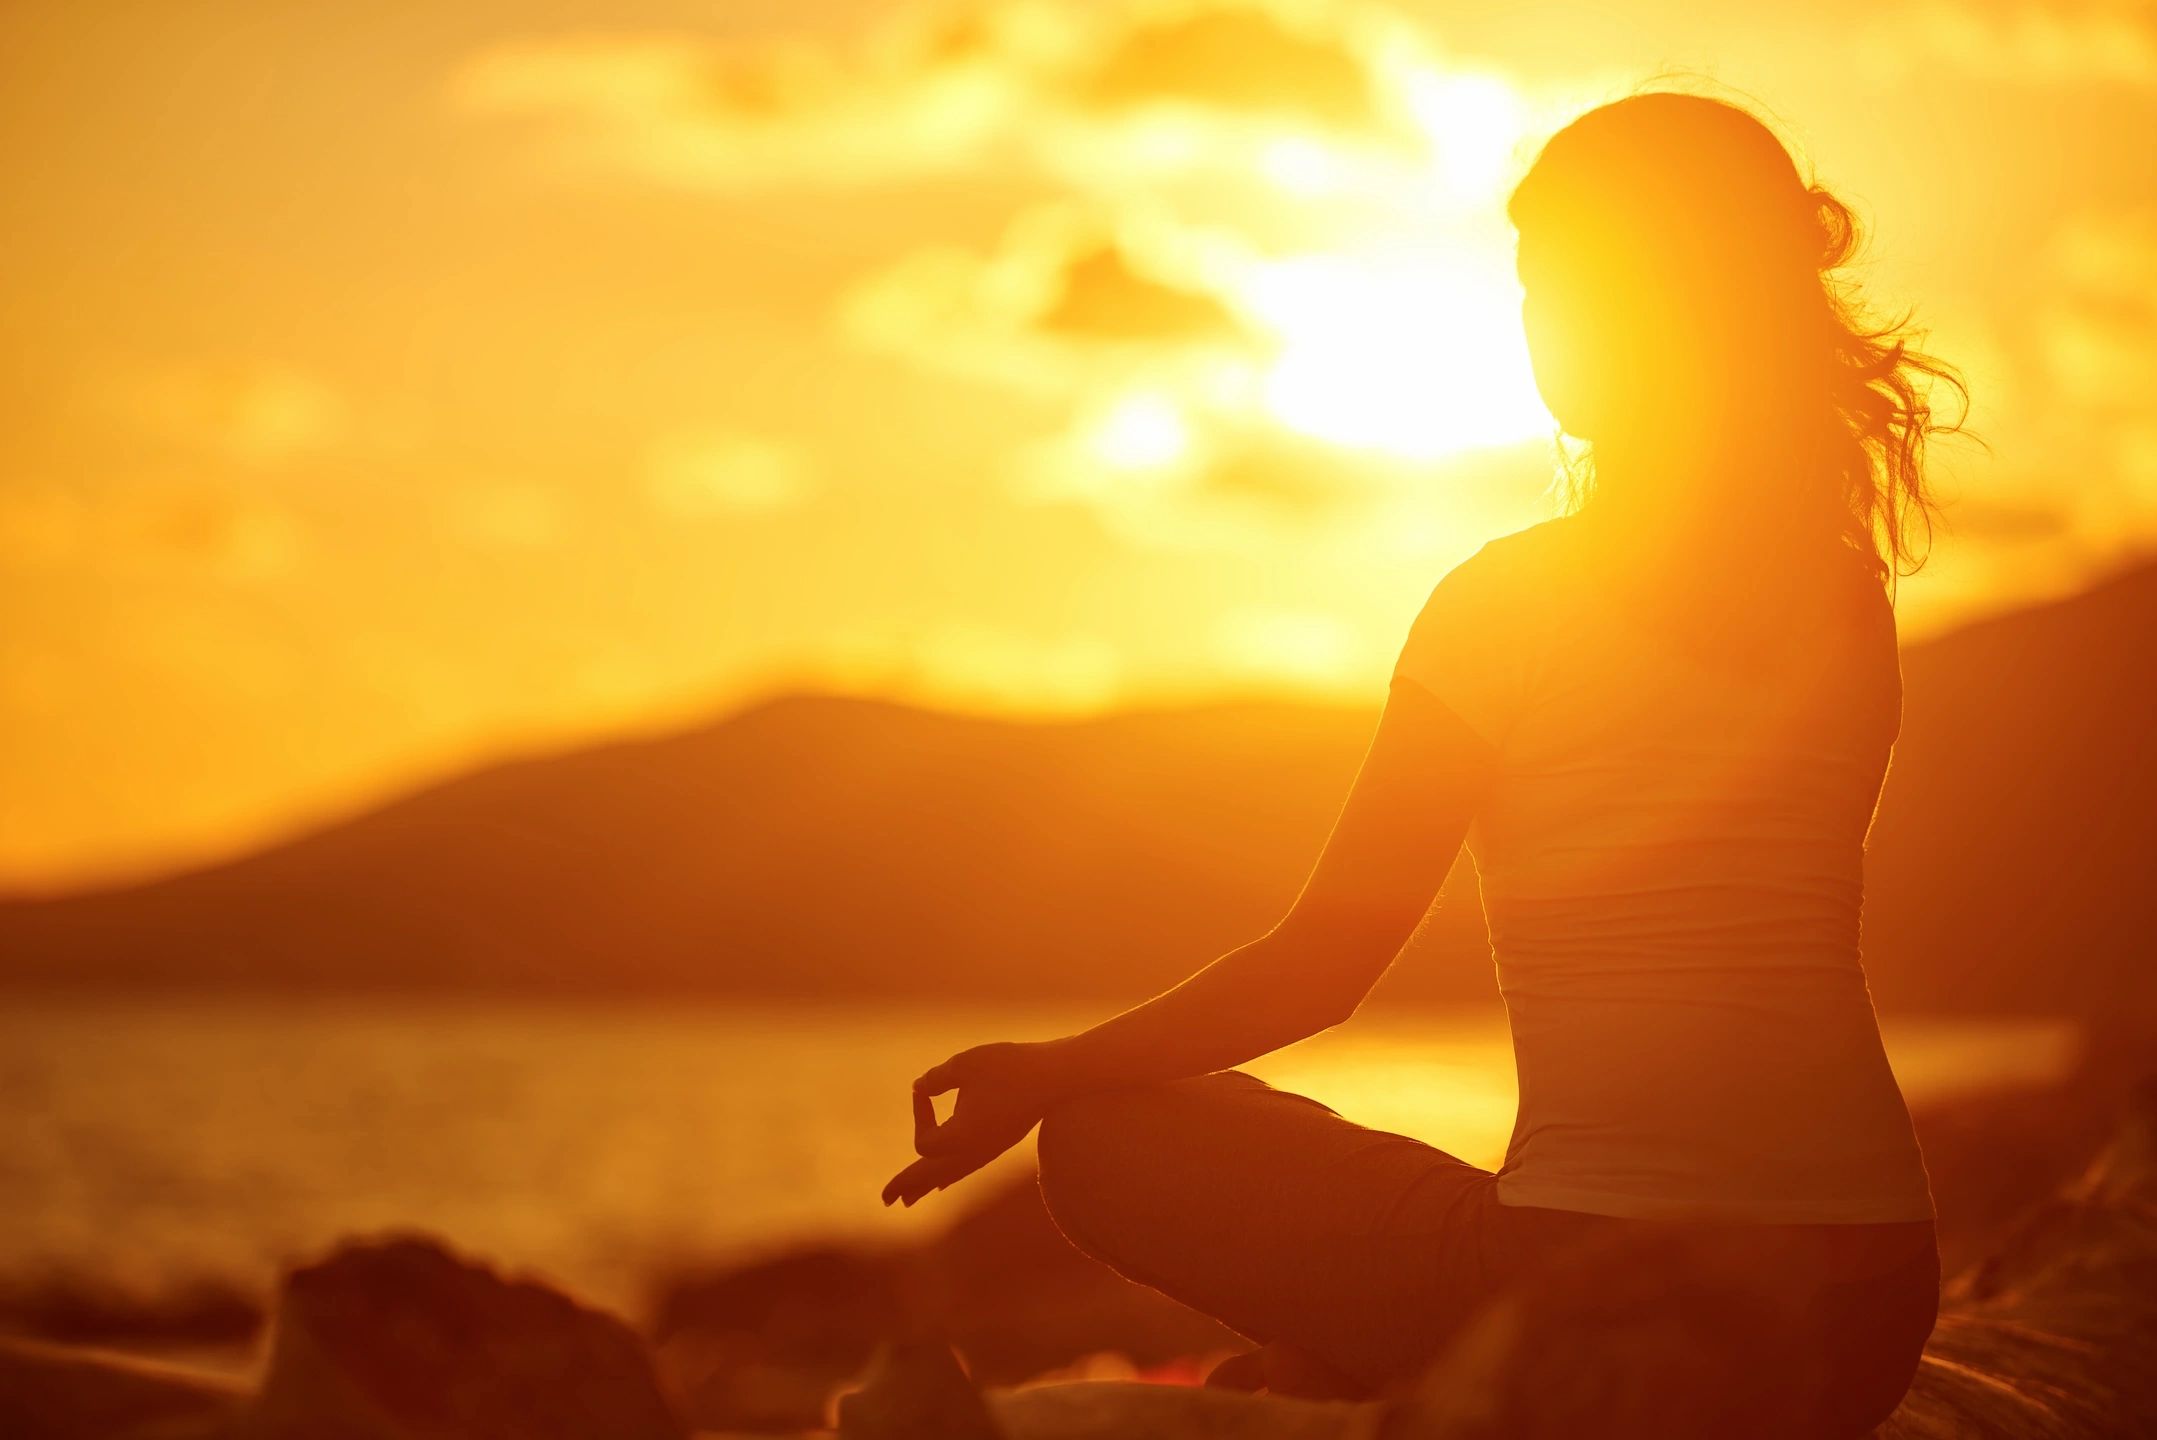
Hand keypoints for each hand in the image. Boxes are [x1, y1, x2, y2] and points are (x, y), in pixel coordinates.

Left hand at [881, 1040, 1065, 1207]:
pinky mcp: (998, 1143)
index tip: (923, 1090)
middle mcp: (975, 1152)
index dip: (919, 1114)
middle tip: (886, 1200)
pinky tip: (943, 1182)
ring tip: (908, 1200)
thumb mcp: (966, 1065)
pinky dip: (949, 1175)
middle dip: (908, 1185)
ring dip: (927, 1185)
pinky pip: (966, 1167)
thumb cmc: (1011, 1067)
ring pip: (951, 1175)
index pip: (926, 1142)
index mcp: (964, 1139)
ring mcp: (989, 1151)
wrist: (1057, 1075)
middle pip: (933, 1176)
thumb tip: (918, 1088)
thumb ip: (936, 1079)